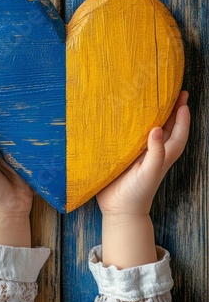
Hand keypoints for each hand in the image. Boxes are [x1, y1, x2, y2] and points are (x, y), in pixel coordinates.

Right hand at [97, 91, 189, 267]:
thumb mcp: (149, 173)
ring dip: (158, 116)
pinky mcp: (126, 155)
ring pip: (153, 130)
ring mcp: (141, 154)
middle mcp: (154, 152)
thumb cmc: (137, 193)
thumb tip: (158, 128)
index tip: (183, 100)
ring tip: (157, 99)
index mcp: (163, 156)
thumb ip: (156, 153)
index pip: (178, 134)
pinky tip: (130, 117)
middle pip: (169, 129)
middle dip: (174, 111)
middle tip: (175, 91)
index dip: (182, 118)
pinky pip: (134, 137)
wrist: (119, 210)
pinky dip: (136, 126)